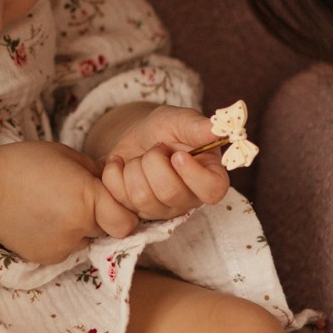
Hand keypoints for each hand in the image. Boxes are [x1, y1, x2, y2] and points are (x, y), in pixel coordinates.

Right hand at [0, 141, 138, 263]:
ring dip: (79, 227)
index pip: (127, 222)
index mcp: (88, 199)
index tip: (112, 200)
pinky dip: (60, 236)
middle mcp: (79, 229)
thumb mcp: (67, 155)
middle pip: (107, 230)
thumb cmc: (25, 164)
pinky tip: (41, 220)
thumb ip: (96, 172)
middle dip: (100, 216)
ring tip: (53, 207)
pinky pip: (66, 248)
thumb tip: (114, 182)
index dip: (123, 211)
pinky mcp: (47, 258)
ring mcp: (62, 247)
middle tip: (75, 198)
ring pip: (86, 240)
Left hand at [98, 105, 230, 221]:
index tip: (178, 155)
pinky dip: (113, 174)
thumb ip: (198, 126)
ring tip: (140, 157)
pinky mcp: (136, 213)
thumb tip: (218, 128)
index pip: (213, 191)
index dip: (194, 175)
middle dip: (153, 161)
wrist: (137, 137)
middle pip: (170, 192)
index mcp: (210, 176)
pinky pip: (119, 199)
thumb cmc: (166, 129)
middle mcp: (189, 199)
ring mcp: (162, 209)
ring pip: (142, 197)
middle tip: (155, 148)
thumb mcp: (181, 120)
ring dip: (134, 167)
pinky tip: (120, 164)